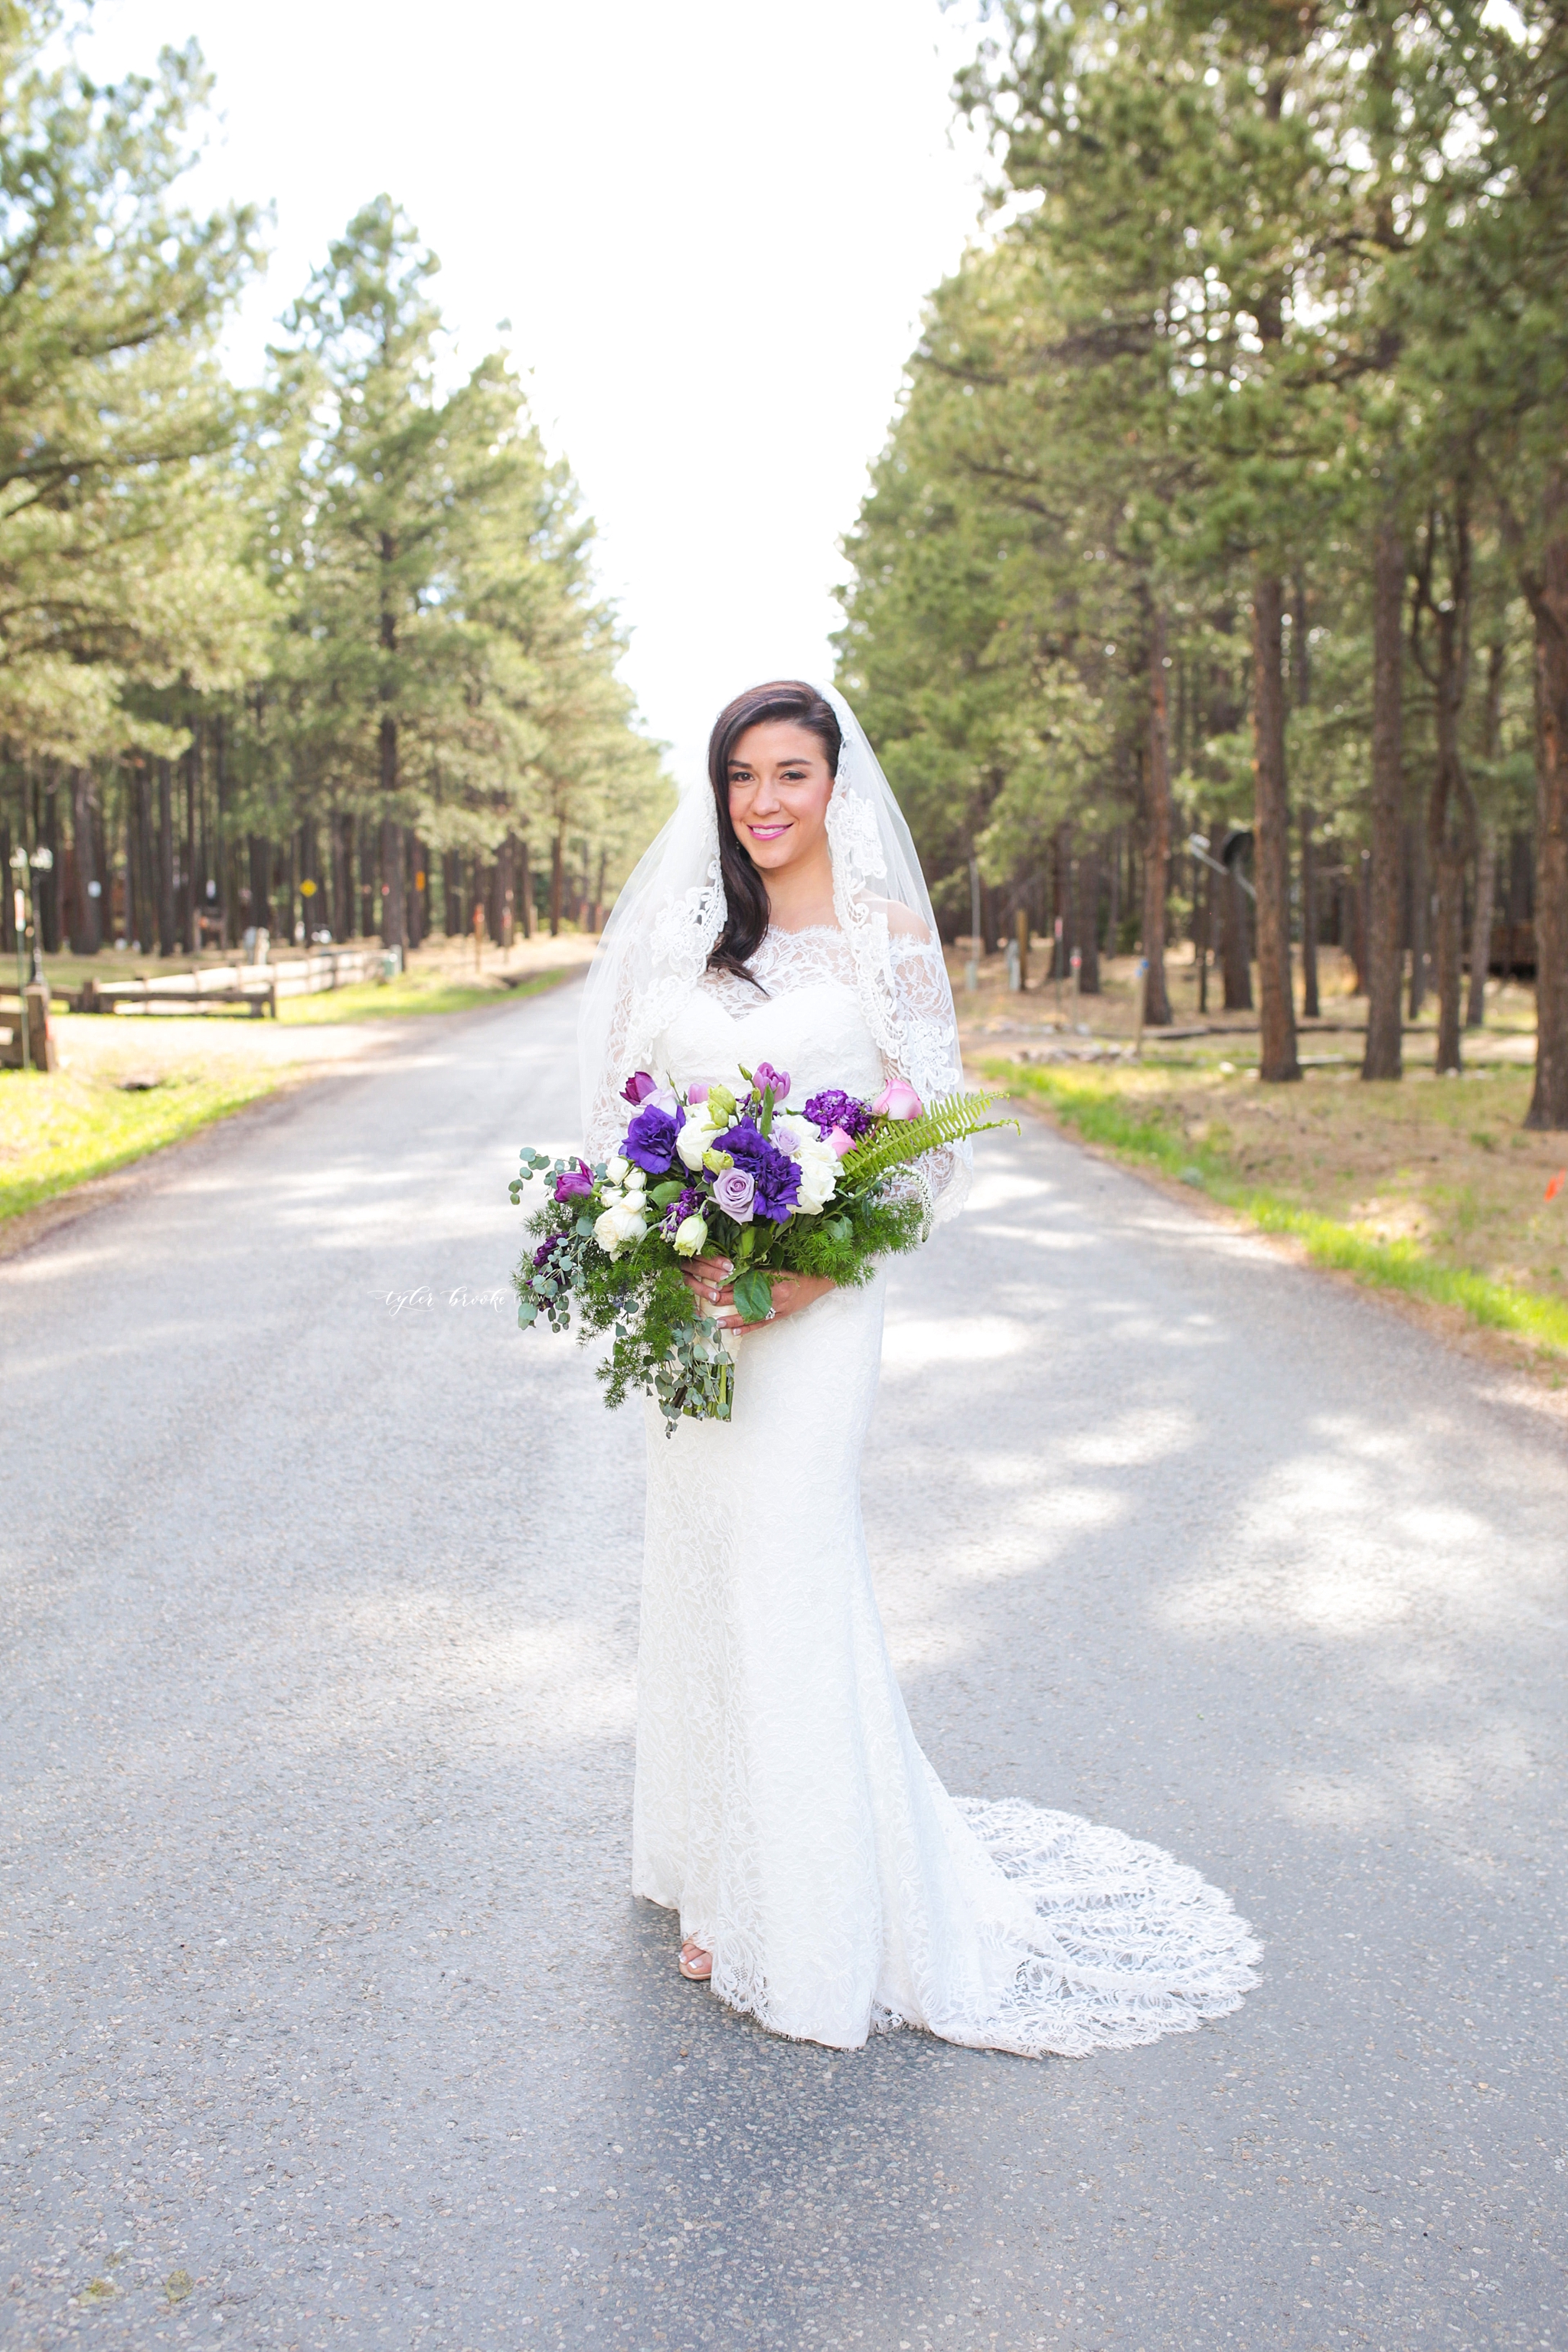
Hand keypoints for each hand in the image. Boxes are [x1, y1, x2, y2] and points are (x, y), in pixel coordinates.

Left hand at [679, 1255, 834, 1332]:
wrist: (820, 1282)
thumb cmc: (799, 1272)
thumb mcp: (780, 1267)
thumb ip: (760, 1271)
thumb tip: (737, 1272)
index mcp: (774, 1278)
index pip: (748, 1282)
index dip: (731, 1284)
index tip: (716, 1284)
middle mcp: (776, 1294)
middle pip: (747, 1298)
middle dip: (728, 1300)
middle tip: (711, 1301)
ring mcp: (779, 1307)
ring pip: (753, 1314)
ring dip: (734, 1319)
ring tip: (718, 1323)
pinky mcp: (782, 1315)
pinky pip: (763, 1323)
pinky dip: (749, 1328)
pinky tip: (736, 1332)